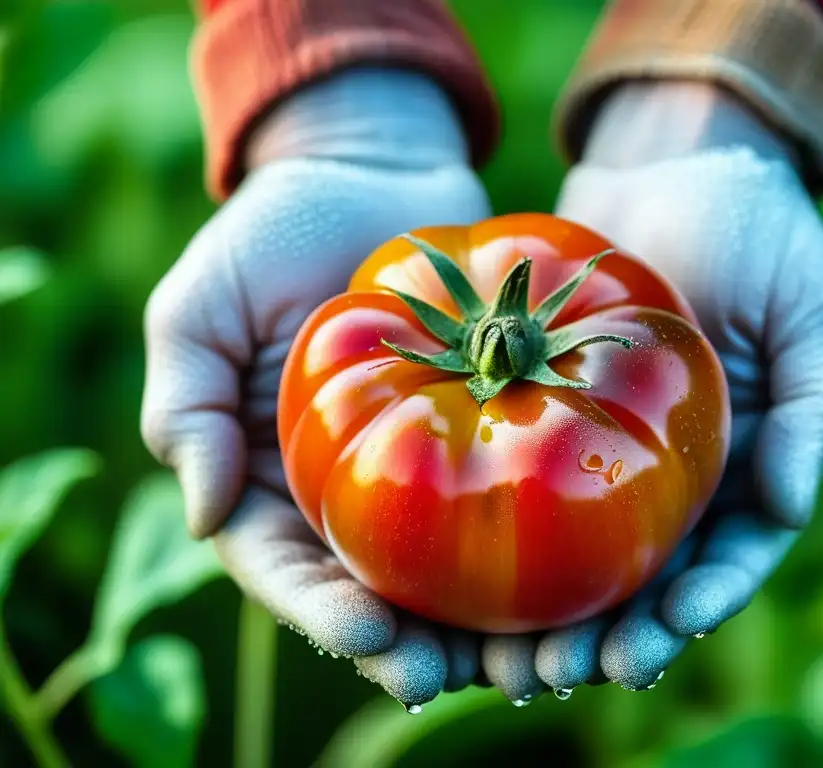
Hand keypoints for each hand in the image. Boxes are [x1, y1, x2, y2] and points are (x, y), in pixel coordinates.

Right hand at [141, 68, 490, 704]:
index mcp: (273, 477)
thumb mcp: (201, 305)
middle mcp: (349, 489)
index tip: (372, 641)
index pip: (288, 569)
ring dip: (480, 627)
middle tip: (453, 678)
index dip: (323, 614)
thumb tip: (202, 510)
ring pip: (449, 570)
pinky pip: (513, 495)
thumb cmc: (274, 233)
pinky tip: (574, 584)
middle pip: (374, 591)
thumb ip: (185, 400)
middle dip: (408, 647)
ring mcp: (424, 463)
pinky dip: (537, 548)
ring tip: (525, 663)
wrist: (374, 172)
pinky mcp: (491, 425)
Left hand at [478, 82, 822, 700]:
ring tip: (505, 659)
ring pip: (578, 547)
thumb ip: (819, 407)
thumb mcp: (816, 310)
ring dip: (547, 609)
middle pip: (644, 575)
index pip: (729, 556)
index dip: (701, 603)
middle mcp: (674, 471)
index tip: (662, 634)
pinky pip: (522, 473)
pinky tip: (460, 573)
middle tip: (560, 675)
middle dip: (610, 633)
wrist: (675, 164)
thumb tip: (792, 504)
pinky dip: (498, 526)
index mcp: (745, 464)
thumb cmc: (762, 234)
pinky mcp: (545, 404)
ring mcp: (605, 442)